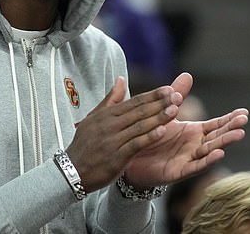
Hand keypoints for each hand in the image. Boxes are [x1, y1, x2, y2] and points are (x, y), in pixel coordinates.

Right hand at [66, 76, 182, 191]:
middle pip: (139, 111)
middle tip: (178, 95)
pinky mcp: (116, 157)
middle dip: (160, 103)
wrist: (72, 171)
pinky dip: (149, 137)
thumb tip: (121, 79)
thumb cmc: (85, 144)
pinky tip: (162, 131)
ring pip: (139, 126)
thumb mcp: (94, 118)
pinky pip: (135, 144)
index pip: (134, 102)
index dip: (152, 95)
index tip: (169, 89)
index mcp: (106, 115)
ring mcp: (113, 140)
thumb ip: (110, 100)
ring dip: (158, 117)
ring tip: (174, 109)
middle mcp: (110, 125)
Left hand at [123, 73, 248, 187]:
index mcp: (194, 132)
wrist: (131, 157)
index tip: (244, 113)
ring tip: (239, 134)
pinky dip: (208, 160)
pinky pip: (195, 166)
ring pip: (210, 151)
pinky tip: (220, 154)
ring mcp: (189, 159)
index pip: (216, 125)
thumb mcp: (165, 113)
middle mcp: (195, 146)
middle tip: (244, 121)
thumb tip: (187, 75)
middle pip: (217, 137)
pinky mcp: (179, 171)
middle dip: (231, 129)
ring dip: (224, 143)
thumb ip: (177, 96)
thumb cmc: (151, 135)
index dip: (230, 119)